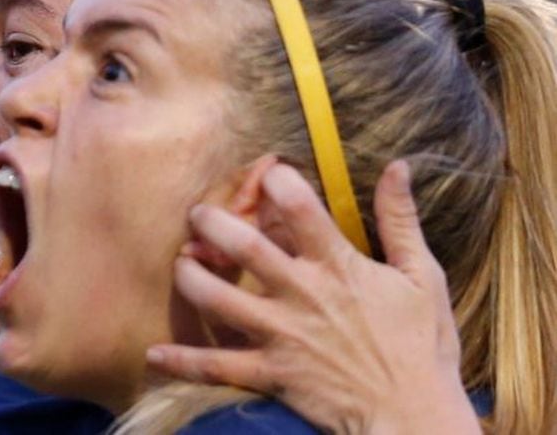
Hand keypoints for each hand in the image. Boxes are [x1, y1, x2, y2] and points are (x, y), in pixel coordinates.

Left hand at [147, 161, 480, 433]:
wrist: (415, 420)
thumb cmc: (421, 346)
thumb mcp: (422, 276)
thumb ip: (401, 220)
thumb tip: (398, 167)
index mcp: (339, 267)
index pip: (300, 209)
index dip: (276, 182)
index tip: (264, 172)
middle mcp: (304, 296)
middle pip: (245, 248)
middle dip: (213, 223)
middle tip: (198, 213)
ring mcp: (282, 336)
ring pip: (220, 300)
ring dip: (192, 278)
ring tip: (182, 263)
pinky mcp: (271, 374)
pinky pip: (218, 367)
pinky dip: (184, 361)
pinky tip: (155, 353)